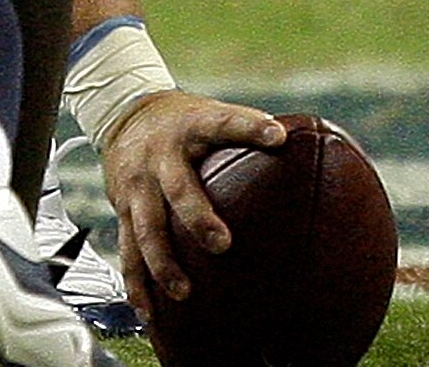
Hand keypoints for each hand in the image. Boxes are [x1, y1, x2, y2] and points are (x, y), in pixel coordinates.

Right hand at [100, 90, 287, 316]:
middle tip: (223, 244)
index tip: (277, 136)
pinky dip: (137, 285)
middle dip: (198, 218)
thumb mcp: (209, 115)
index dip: (250, 127)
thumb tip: (305, 145)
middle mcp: (162, 156)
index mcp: (192, 126)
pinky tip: (149, 312)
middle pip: (179, 188)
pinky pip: (128, 251)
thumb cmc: (184, 123)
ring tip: (184, 292)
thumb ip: (245, 132)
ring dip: (165, 263)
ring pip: (148, 228)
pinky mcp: (123, 208)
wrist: (125, 115)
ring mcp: (139, 184)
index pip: (223, 122)